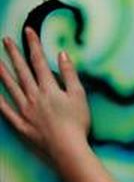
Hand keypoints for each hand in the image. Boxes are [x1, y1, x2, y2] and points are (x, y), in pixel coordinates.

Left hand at [0, 27, 90, 164]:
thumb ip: (69, 74)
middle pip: (22, 71)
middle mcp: (34, 96)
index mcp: (49, 88)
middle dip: (14, 54)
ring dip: (3, 73)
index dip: (33, 44)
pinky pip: (6, 110)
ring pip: (11, 87)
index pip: (39, 61)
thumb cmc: (77, 124)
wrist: (68, 149)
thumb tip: (62, 54)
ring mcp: (25, 111)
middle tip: (5, 40)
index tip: (27, 31)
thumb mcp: (79, 96)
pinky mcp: (22, 125)